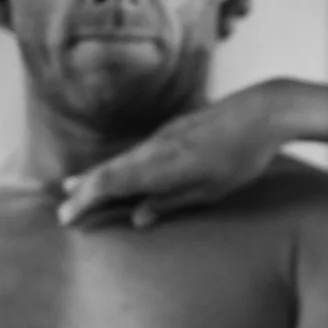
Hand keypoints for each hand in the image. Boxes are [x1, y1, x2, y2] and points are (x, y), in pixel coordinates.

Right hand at [57, 81, 301, 228]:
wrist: (264, 110)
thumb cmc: (243, 156)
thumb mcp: (211, 189)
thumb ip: (172, 201)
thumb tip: (137, 217)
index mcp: (162, 164)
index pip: (112, 182)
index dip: (87, 200)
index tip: (68, 216)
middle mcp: (156, 147)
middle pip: (111, 169)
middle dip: (85, 190)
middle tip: (64, 208)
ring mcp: (165, 135)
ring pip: (124, 159)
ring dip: (99, 175)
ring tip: (77, 188)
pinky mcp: (175, 130)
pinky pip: (139, 151)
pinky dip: (120, 164)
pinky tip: (118, 170)